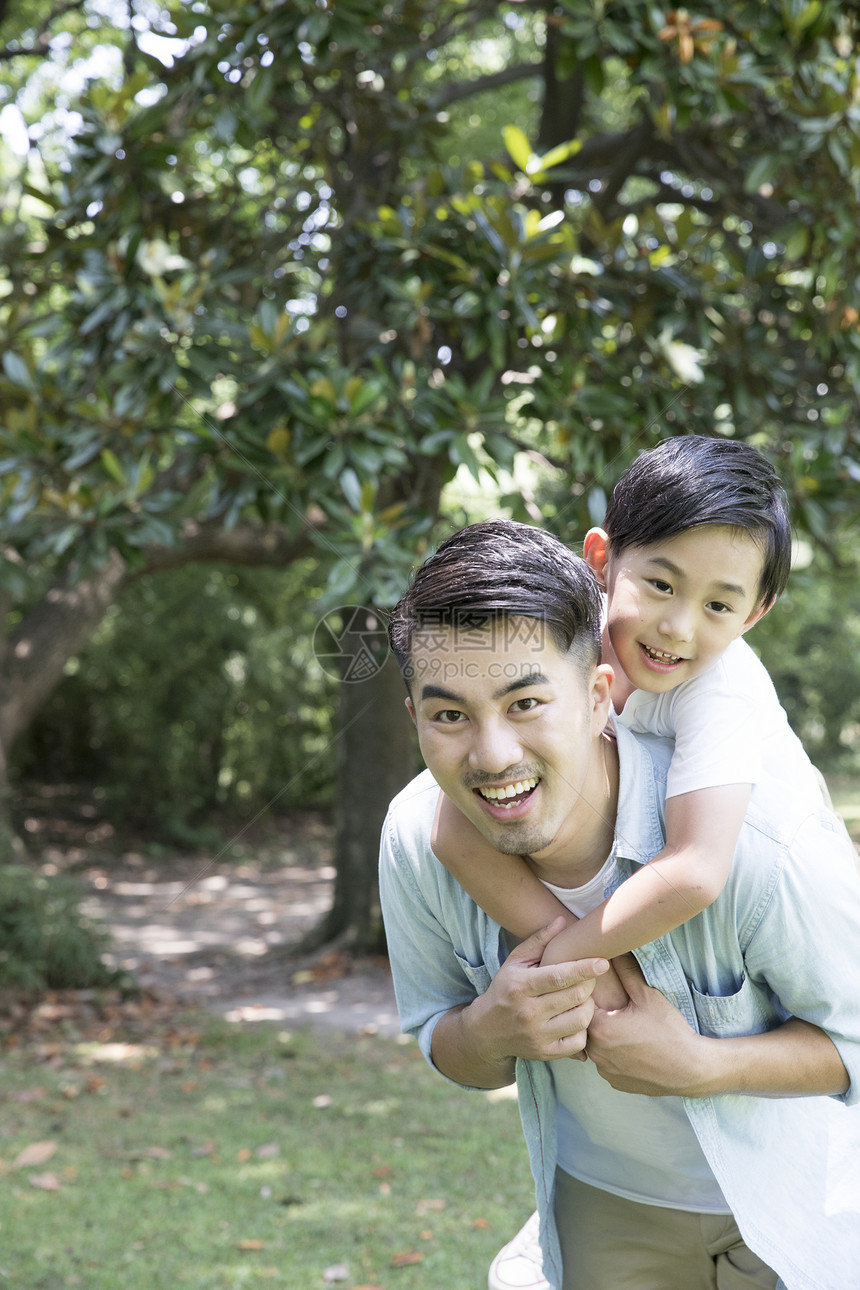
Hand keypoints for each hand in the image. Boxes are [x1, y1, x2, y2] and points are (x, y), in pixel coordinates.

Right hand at [471, 918, 609, 1064]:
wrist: (485, 1031)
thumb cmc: (505, 989)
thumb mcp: (515, 962)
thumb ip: (539, 941)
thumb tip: (563, 920)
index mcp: (521, 986)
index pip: (558, 976)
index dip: (584, 968)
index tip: (603, 962)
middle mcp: (528, 1013)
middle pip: (575, 996)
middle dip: (589, 984)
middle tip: (590, 978)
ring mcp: (537, 1036)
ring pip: (580, 1020)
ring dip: (589, 1006)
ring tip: (583, 998)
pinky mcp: (545, 1053)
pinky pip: (578, 1043)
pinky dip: (584, 1030)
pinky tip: (577, 1019)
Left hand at [585, 955, 708, 1095]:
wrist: (691, 1069)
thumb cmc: (669, 1031)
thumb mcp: (648, 996)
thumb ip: (626, 972)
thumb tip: (615, 950)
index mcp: (600, 1029)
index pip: (581, 1006)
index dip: (589, 996)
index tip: (601, 991)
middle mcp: (596, 1053)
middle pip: (585, 1028)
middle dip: (596, 1016)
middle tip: (614, 1008)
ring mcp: (605, 1071)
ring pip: (595, 1047)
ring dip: (604, 1037)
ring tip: (623, 1027)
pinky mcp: (616, 1083)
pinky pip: (607, 1064)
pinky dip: (614, 1055)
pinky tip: (630, 1047)